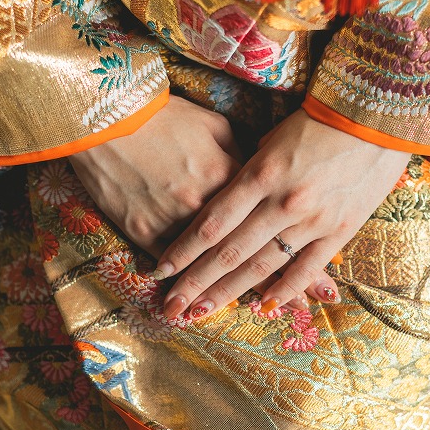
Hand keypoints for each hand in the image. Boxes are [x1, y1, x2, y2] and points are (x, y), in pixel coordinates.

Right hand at [69, 97, 336, 310]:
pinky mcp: (146, 230)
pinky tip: (192, 302)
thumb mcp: (218, 129)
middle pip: (252, 254)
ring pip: (211, 267)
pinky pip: (172, 264)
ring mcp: (180, 221)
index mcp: (243, 178)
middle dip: (276, 288)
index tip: (320, 285)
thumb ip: (248, 163)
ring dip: (225, 295)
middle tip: (295, 312)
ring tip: (251, 315)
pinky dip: (184, 281)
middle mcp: (218, 206)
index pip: (278, 227)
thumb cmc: (167, 116)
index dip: (299, 256)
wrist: (109, 114)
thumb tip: (269, 186)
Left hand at [155, 108, 410, 318]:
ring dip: (230, 292)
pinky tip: (264, 306)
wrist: (378, 114)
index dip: (184, 250)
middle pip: (229, 251)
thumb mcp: (274, 136)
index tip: (160, 271)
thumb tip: (233, 188)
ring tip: (203, 312)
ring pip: (263, 264)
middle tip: (172, 306)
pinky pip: (307, 267)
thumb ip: (251, 167)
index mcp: (261, 173)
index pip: (212, 222)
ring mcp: (312, 219)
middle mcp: (282, 201)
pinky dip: (285, 289)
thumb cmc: (322, 117)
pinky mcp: (340, 229)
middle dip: (197, 281)